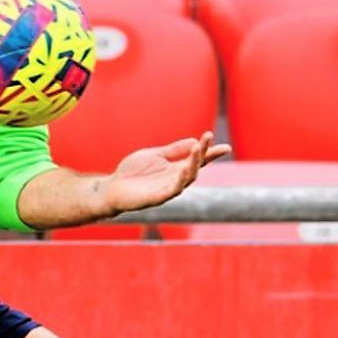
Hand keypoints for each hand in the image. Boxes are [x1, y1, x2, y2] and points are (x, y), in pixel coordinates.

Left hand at [104, 132, 230, 213]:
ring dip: (194, 163)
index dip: (211, 153)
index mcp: (175, 168)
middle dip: (203, 153)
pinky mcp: (157, 198)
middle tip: (208, 139)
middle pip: (195, 167)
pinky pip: (173, 190)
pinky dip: (180, 181)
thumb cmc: (132, 173)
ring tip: (198, 148)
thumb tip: (194, 141)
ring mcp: (167, 189)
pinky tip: (184, 170)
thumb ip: (173, 150)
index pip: (197, 160)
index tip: (226, 146)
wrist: (112, 189)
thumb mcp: (154, 156)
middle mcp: (175, 179)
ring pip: (187, 178)